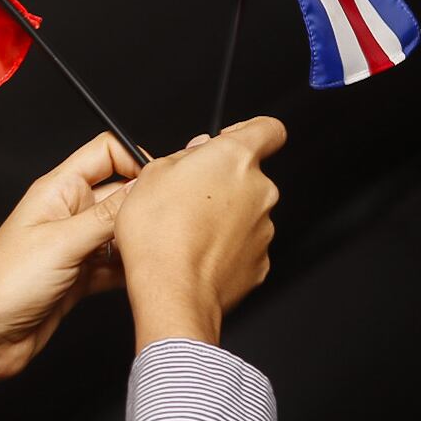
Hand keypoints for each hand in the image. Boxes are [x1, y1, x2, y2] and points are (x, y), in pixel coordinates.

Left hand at [0, 131, 140, 381]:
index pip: (105, 152)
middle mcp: (68, 213)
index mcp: (58, 190)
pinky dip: (130, 269)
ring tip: (162, 249)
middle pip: (119, 192)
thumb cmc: (3, 285)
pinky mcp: (79, 277)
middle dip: (144, 203)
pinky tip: (145, 276)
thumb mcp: (63, 242)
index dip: (134, 158)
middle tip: (171, 219)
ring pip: (120, 231)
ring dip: (139, 240)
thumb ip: (108, 215)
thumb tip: (144, 186)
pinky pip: (115, 264)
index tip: (160, 181)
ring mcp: (74, 246)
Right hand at [115, 116, 285, 351]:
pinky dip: (226, 247)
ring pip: (246, 213)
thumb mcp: (152, 174)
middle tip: (189, 196)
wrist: (172, 292)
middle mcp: (260, 190)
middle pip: (249, 175)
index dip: (250, 131)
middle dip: (224, 182)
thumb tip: (195, 155)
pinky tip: (198, 254)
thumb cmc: (159, 235)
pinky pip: (244, 245)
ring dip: (224, 217)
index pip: (268, 128)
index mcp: (236, 158)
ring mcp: (263, 228)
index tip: (231, 139)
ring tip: (187, 232)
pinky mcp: (260, 262)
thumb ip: (183, 156)